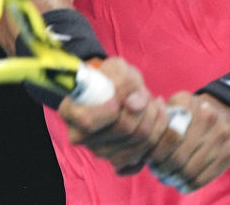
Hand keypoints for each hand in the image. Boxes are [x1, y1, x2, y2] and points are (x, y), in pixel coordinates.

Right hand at [58, 57, 169, 174]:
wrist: (116, 91)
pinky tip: (156, 115)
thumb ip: (124, 81)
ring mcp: (100, 151)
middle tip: (144, 93)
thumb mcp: (116, 69)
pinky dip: (159, 129)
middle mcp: (81, 137)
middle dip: (142, 106)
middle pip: (123, 129)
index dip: (110, 110)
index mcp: (71, 112)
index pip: (88, 121)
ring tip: (150, 101)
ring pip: (140, 139)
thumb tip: (134, 104)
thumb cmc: (112, 78)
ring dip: (153, 115)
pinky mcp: (119, 160)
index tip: (120, 97)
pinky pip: (148, 150)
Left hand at [147, 92, 229, 192]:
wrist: (227, 113)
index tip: (149, 159)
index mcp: (189, 103)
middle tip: (156, 172)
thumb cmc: (190, 114)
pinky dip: (187, 185)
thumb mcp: (175, 106)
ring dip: (174, 179)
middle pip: (178, 157)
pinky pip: (202, 179)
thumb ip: (158, 120)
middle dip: (163, 169)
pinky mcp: (229, 153)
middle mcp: (208, 117)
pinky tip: (180, 183)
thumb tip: (142, 142)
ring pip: (189, 171)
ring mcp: (221, 136)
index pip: (168, 136)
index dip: (155, 153)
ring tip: (167, 178)